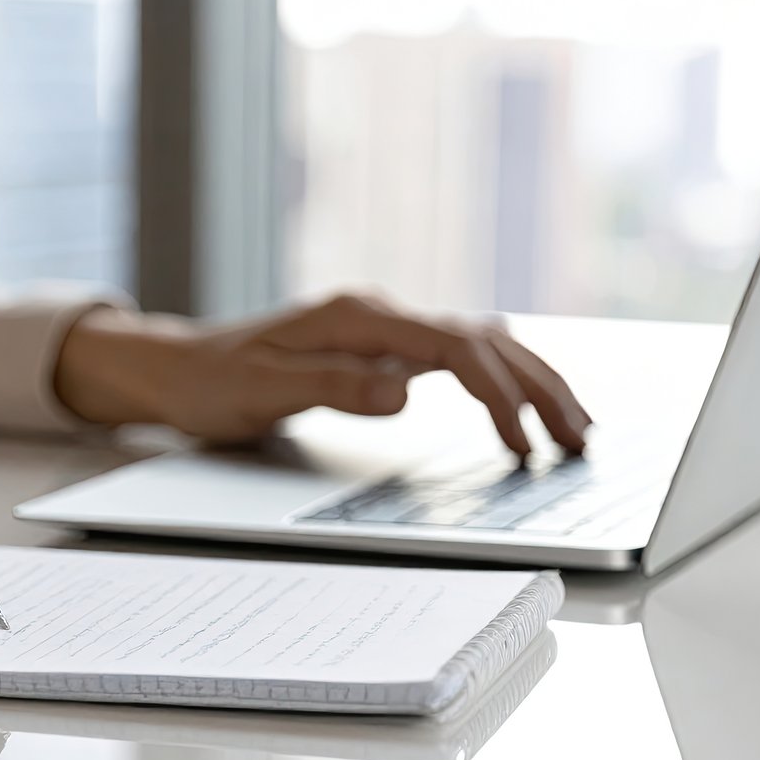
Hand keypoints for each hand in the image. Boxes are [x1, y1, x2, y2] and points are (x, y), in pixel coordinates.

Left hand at [54, 293, 591, 456]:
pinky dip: (504, 379)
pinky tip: (527, 404)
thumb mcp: (265, 390)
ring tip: (574, 428)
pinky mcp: (384, 349)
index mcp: (360, 318)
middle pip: (484, 341)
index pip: (454, 349)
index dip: (497, 394)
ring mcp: (386, 330)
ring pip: (482, 345)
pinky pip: (461, 357)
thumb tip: (405, 390)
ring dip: (532, 382)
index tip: (521, 443)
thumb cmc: (214, 381)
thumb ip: (336, 387)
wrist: (179, 367)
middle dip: (539, 388)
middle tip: (580, 439)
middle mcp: (382, 315)